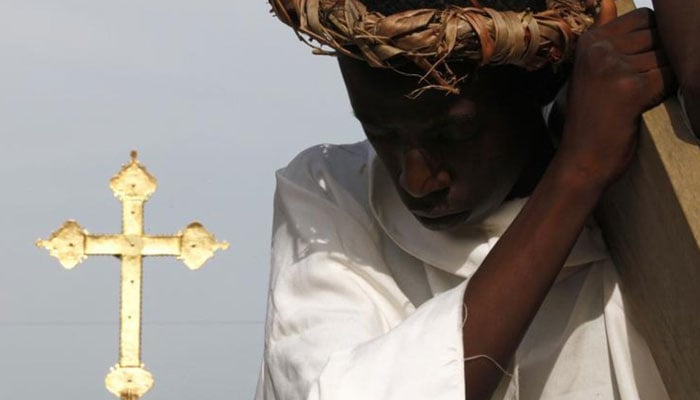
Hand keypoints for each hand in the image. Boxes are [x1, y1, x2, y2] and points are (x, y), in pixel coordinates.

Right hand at [557, 8, 675, 187]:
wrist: (580, 161)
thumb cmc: (591, 118)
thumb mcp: (591, 70)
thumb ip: (605, 33)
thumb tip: (609, 1)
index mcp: (590, 40)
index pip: (645, 18)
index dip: (652, 42)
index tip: (636, 67)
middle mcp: (598, 48)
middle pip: (659, 35)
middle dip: (659, 59)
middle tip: (637, 87)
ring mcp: (613, 67)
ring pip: (666, 57)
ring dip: (663, 78)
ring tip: (637, 99)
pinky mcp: (630, 88)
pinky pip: (669, 77)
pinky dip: (666, 93)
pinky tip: (644, 106)